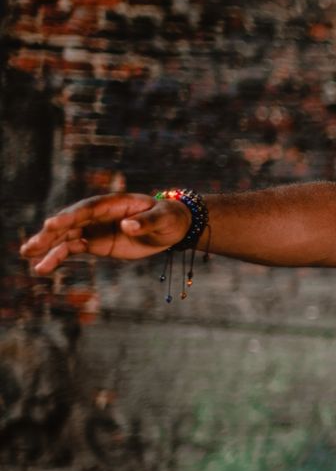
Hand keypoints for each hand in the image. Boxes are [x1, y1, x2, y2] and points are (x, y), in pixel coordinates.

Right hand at [21, 193, 191, 273]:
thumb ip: (145, 222)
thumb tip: (128, 226)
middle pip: (71, 223)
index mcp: (113, 203)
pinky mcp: (95, 243)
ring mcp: (94, 229)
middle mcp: (98, 214)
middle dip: (51, 233)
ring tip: (27, 255)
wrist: (172, 227)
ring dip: (48, 247)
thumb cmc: (169, 217)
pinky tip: (42, 267)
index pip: (88, 209)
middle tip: (31, 245)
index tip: (52, 224)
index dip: (70, 216)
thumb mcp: (163, 218)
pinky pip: (73, 249)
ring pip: (66, 237)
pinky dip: (58, 257)